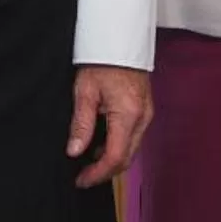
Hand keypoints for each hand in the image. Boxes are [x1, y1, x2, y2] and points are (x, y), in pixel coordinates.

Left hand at [68, 64, 152, 188]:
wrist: (119, 41)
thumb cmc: (102, 61)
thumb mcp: (85, 92)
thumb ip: (81, 124)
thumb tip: (74, 151)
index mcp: (127, 115)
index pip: (115, 157)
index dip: (97, 173)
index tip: (81, 180)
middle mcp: (142, 118)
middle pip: (126, 158)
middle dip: (105, 172)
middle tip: (83, 176)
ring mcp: (146, 115)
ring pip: (131, 149)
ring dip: (112, 160)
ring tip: (89, 162)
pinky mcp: (145, 110)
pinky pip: (133, 137)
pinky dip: (118, 146)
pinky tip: (102, 144)